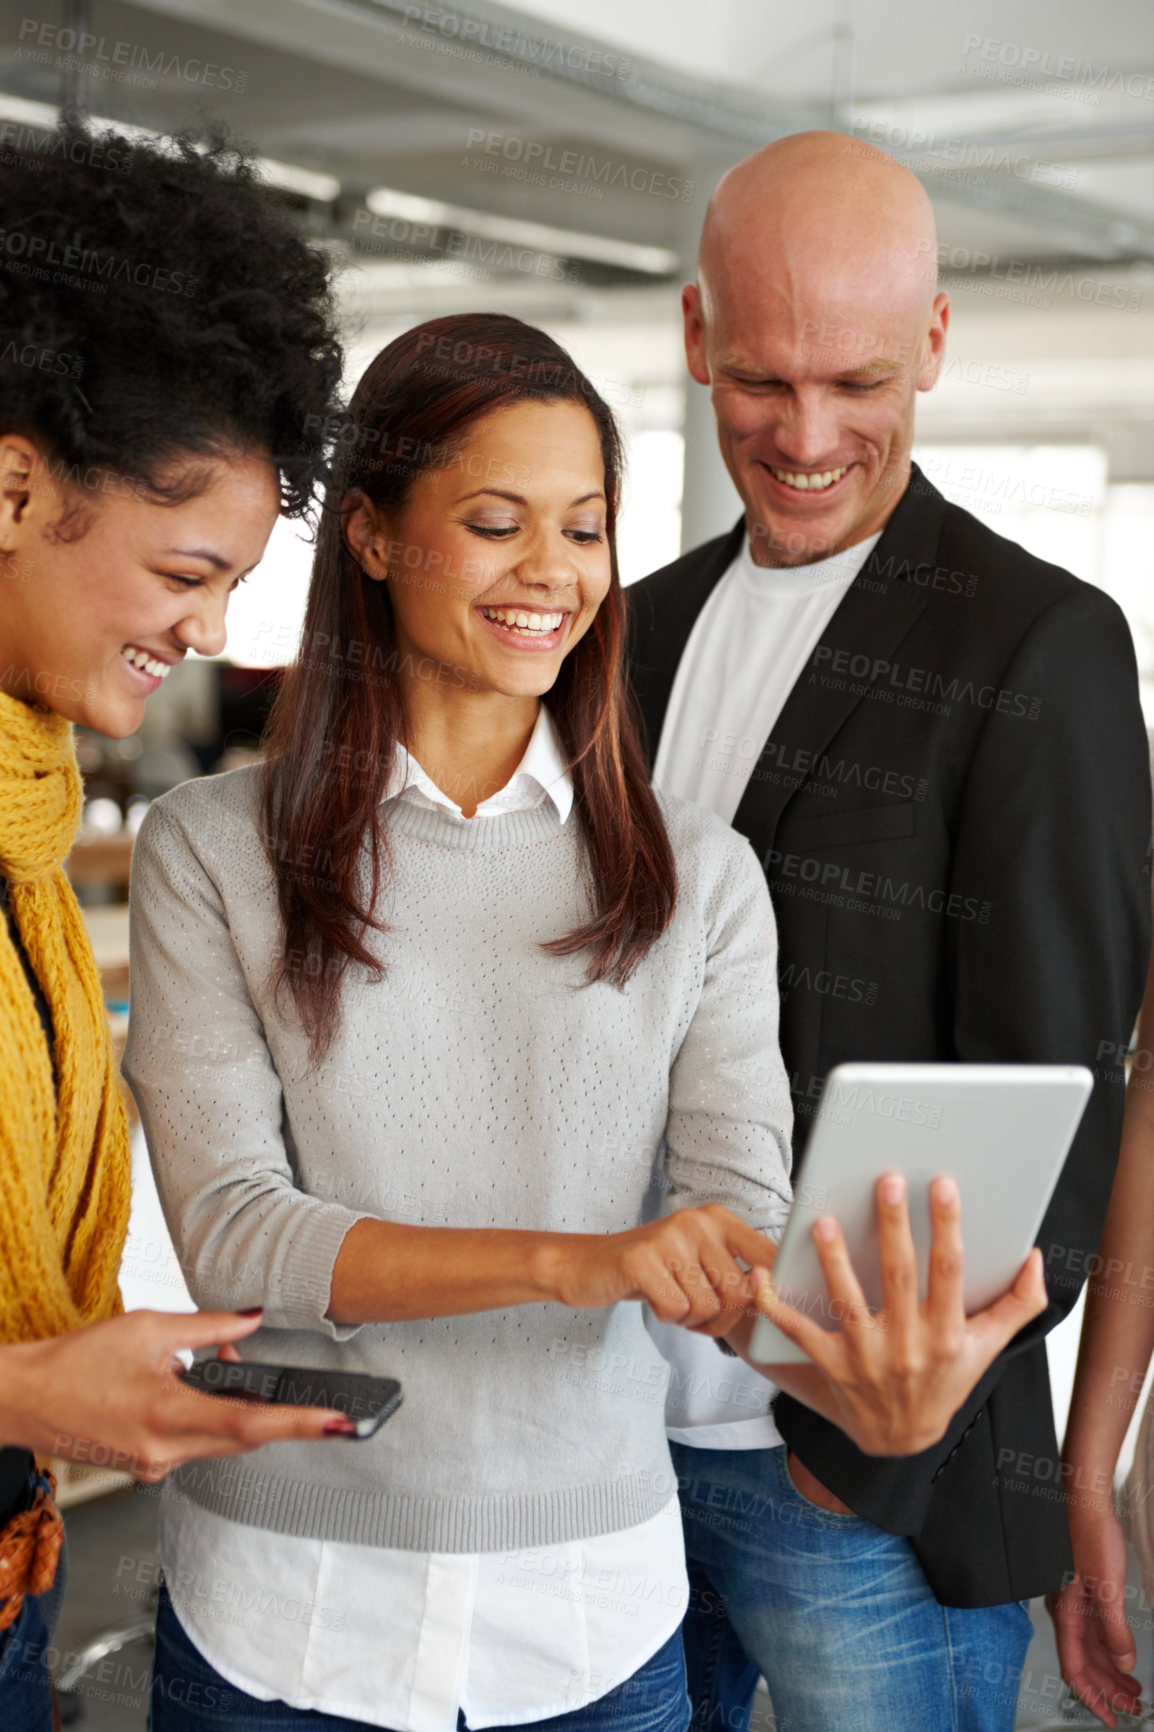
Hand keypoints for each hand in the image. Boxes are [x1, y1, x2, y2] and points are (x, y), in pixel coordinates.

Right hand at [0, 1309, 355, 1480]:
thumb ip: (209, 1327)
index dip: (301, 1424)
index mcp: (167, 1414)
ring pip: (224, 1441)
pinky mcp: (149, 1466)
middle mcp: (165, 1452)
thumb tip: (252, 1320)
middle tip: (256, 1362)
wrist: (25, 1399)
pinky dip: (211, 1415)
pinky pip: (199, 1444)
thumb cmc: (75, 1362)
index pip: (251, 1426)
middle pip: (245, 1437)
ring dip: (236, 1405)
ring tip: (215, 1363)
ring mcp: (156, 1466)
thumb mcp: (148, 1328)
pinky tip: (193, 1386)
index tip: (338, 1422)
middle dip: (268, 1402)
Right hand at [547, 1204, 775, 1327]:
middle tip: (698, 1314)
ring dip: (692, 1319)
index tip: (759, 1307)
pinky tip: (652, 1299)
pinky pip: (677, 1309)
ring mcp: (668, 1237)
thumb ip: (737, 1273)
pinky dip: (667, 1317)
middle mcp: (696, 1221)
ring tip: (672, 1301)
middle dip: (721, 1318)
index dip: (770, 1292)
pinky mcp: (642, 1259)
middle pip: (739, 1292)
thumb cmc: (654, 1270)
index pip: (768, 1257)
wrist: (590, 1265)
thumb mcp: (699, 1263)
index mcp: (718, 1218)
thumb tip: (774, 1292)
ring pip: (708, 1305)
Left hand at [744, 1173, 1047, 1455]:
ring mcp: (867, 1358)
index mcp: (946, 1334)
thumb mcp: (988, 1348)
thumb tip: (1037, 1259)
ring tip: (824, 1222)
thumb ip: (1018, 1304)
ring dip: (835, 1260)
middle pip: (899, 1276)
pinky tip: (762, 1273)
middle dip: (894, 1226)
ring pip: (848, 1301)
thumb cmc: (946, 1381)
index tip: (942, 1185)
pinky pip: (799, 1332)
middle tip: (887, 1182)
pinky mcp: (832, 1366)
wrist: (903, 1441)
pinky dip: (776, 1304)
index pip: (949, 1271)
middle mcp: (907, 1345)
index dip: (947, 1227)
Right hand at [1048, 1505, 1141, 1726]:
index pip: (1075, 1669)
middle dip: (1108, 1690)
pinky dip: (1109, 1649)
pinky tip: (1122, 1653)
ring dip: (1111, 1672)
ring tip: (1133, 1688)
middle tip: (1131, 1708)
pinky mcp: (1081, 1589)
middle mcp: (1066, 1612)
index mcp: (1067, 1614)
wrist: (1082, 1497)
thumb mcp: (1106, 1586)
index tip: (1109, 1720)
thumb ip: (1113, 1629)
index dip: (1092, 1699)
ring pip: (1091, 1648)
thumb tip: (1123, 1663)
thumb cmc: (1088, 1533)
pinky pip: (1093, 1630)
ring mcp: (1072, 1601)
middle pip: (1085, 1663)